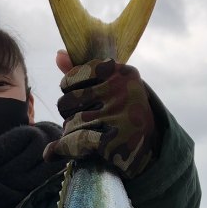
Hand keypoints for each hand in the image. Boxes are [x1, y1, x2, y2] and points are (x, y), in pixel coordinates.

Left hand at [44, 56, 157, 178]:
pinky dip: (64, 149)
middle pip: (67, 102)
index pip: (71, 79)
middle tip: (81, 122)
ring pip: (70, 123)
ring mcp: (119, 115)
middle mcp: (121, 90)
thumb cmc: (123, 113)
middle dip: (68, 115)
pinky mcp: (114, 140)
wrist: (149, 147)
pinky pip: (75, 142)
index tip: (81, 101)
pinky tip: (59, 152)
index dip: (68, 93)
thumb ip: (82, 74)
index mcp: (120, 72)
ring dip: (69, 133)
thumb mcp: (108, 88)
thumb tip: (58, 55)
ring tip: (83, 136)